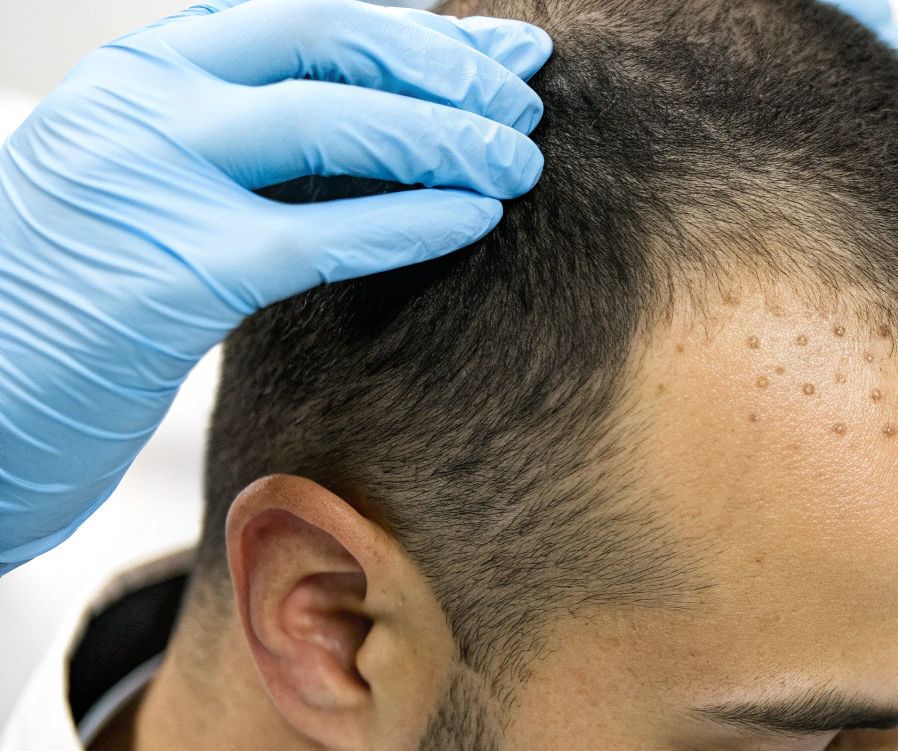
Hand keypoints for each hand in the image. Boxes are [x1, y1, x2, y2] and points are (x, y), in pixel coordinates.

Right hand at [0, 0, 551, 569]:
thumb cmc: (85, 287)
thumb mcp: (153, 175)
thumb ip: (249, 130)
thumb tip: (398, 111)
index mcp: (142, 65)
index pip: (302, 14)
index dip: (415, 29)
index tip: (499, 51)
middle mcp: (140, 99)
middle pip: (325, 40)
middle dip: (442, 67)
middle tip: (523, 103)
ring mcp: (149, 176)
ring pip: (330, 121)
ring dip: (445, 136)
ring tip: (519, 160)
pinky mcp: (173, 273)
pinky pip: (321, 236)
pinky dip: (412, 220)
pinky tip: (474, 217)